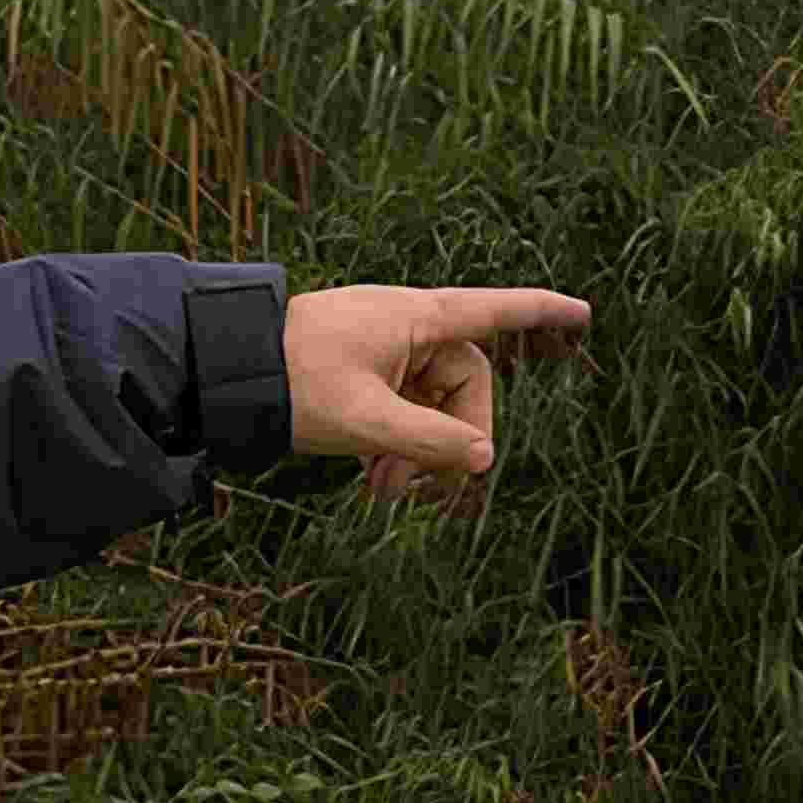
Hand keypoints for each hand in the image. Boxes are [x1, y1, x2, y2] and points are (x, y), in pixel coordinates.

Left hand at [282, 283, 591, 497]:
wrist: (221, 370)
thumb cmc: (291, 380)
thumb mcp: (365, 421)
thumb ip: (430, 442)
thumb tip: (482, 459)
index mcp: (416, 318)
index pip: (494, 311)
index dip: (540, 314)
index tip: (582, 314)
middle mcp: (406, 326)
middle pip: (463, 384)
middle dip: (451, 440)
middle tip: (423, 488)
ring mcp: (383, 348)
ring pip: (429, 404)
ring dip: (419, 452)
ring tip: (386, 491)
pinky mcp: (360, 370)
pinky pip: (400, 407)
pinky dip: (396, 444)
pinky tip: (374, 478)